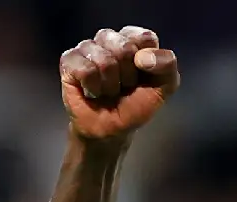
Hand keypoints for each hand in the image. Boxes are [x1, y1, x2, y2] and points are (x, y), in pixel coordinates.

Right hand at [59, 27, 178, 141]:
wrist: (112, 129)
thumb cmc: (136, 104)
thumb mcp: (164, 87)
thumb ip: (168, 66)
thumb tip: (143, 57)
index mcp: (134, 40)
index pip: (145, 38)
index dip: (149, 62)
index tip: (145, 77)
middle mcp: (110, 39)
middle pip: (125, 48)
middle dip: (129, 76)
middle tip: (125, 86)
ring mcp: (88, 47)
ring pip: (104, 60)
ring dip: (111, 85)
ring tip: (109, 90)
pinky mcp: (69, 60)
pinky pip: (86, 70)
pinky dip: (94, 88)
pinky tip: (92, 91)